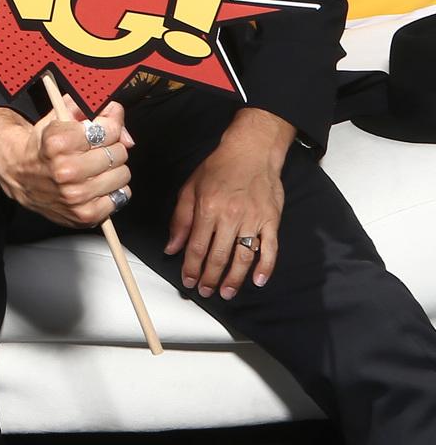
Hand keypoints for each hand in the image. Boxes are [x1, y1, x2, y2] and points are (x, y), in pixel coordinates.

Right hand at [0, 101, 133, 228]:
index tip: (100, 130)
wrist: (19, 175)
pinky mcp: (85, 214)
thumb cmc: (43, 145)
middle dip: (111, 147)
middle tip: (94, 150)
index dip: (109, 127)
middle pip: (118, 152)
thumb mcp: (60, 117)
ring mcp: (76, 195)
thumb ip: (92, 109)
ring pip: (123, 175)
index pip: (108, 129)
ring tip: (95, 168)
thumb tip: (120, 121)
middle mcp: (65, 171)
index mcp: (57, 143)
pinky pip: (121, 196)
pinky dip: (112, 190)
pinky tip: (96, 184)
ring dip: (113, 169)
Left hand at [165, 107, 291, 298]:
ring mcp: (253, 219)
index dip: (192, 267)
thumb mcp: (190, 188)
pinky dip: (265, 267)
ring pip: (243, 256)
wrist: (251, 152)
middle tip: (205, 292)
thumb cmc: (218, 169)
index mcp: (208, 208)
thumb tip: (172, 247)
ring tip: (226, 292)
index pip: (197, 246)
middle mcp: (230, 216)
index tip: (188, 281)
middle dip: (210, 277)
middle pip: (219, 256)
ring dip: (234, 278)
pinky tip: (258, 281)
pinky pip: (270, 248)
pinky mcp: (272, 220)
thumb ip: (180, 220)